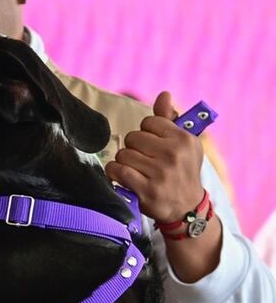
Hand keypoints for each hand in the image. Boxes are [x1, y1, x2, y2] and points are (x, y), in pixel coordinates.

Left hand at [105, 91, 205, 224]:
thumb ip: (169, 119)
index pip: (149, 122)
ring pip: (123, 154)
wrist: (187, 207)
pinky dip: (115, 172)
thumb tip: (164, 94)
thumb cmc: (182, 170)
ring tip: (137, 170)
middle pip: (133, 137)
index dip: (146, 133)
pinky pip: (117, 170)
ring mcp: (160, 173)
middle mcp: (174, 155)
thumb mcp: (183, 145)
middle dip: (134, 148)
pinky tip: (123, 177)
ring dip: (124, 162)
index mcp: (184, 140)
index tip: (153, 145)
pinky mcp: (147, 190)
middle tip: (144, 160)